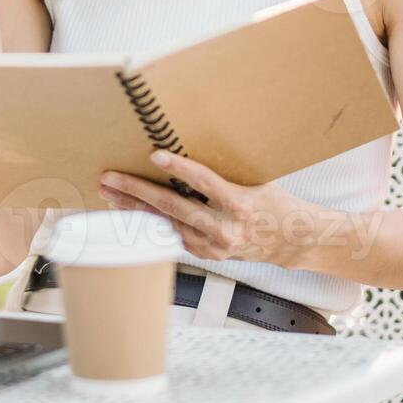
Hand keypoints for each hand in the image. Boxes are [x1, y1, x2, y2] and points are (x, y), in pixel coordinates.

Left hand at [97, 150, 315, 268]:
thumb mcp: (256, 180)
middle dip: (136, 191)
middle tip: (109, 178)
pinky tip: (131, 210)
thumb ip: (223, 172)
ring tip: (110, 193)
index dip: (178, 169)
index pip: (203, 182)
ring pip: (167, 223)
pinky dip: (152, 221)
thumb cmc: (274, 202)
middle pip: (173, 207)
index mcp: (240, 204)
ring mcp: (215, 246)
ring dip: (135, 208)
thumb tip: (186, 147)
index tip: (154, 155)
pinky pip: (174, 234)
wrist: (292, 240)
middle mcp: (225, 228)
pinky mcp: (208, 255)